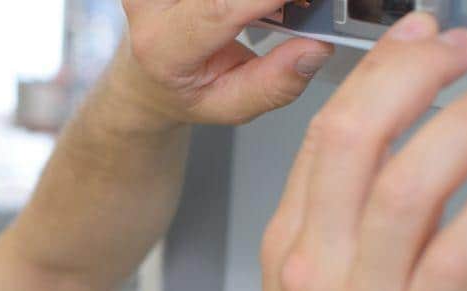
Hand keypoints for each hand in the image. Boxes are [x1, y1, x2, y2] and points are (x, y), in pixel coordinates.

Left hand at [114, 0, 333, 128]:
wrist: (150, 75)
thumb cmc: (185, 90)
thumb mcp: (230, 105)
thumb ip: (273, 84)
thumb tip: (316, 49)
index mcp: (163, 46)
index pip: (219, 8)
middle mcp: (151, 2)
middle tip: (300, 4)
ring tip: (274, 7)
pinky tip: (252, 3)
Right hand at [250, 12, 466, 290]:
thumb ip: (354, 237)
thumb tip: (413, 176)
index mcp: (291, 250)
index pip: (323, 138)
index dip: (375, 77)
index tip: (413, 44)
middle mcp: (318, 267)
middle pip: (354, 140)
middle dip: (413, 76)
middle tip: (460, 49)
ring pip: (407, 186)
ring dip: (465, 124)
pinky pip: (459, 258)